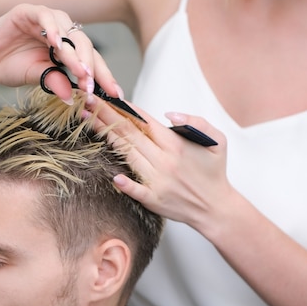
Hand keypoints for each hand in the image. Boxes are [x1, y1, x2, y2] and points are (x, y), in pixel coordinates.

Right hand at [0, 3, 120, 103]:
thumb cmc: (7, 65)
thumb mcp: (34, 78)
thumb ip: (54, 82)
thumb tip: (74, 97)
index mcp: (65, 50)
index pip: (89, 61)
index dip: (103, 77)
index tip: (114, 95)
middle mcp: (60, 33)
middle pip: (85, 46)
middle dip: (93, 68)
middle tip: (94, 87)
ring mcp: (46, 21)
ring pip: (69, 32)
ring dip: (75, 52)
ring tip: (81, 70)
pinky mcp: (29, 12)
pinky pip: (45, 17)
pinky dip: (52, 28)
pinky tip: (56, 43)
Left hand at [92, 99, 232, 229]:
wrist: (216, 208)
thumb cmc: (213, 172)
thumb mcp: (217, 141)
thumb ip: (195, 122)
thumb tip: (169, 114)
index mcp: (176, 144)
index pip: (145, 122)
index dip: (125, 108)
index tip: (108, 97)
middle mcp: (165, 160)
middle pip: (130, 134)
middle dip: (107, 115)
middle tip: (89, 101)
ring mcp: (158, 180)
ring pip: (128, 155)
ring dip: (107, 137)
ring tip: (89, 121)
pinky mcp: (154, 199)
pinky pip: (136, 190)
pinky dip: (125, 184)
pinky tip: (114, 177)